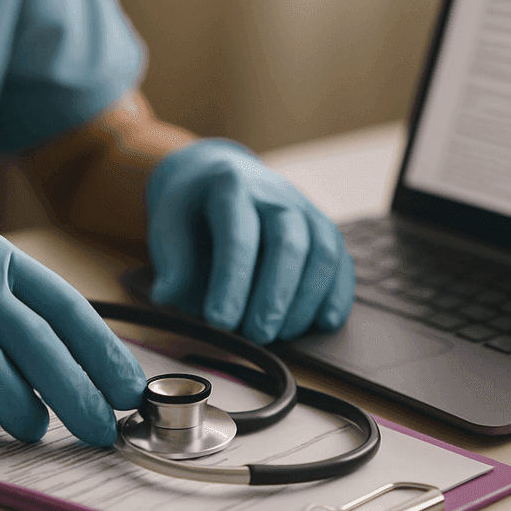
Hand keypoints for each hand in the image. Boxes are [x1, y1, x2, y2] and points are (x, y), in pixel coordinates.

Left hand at [145, 139, 354, 343]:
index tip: (219, 321)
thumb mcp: (169, 221)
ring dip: (307, 300)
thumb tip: (169, 296)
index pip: (238, 236)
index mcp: (232, 187)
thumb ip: (172, 259)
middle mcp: (275, 194)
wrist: (217, 174)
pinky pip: (341, 260)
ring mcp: (304, 208)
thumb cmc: (192, 207)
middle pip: (288, 243)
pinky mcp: (322, 228)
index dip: (231, 281)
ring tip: (283, 335)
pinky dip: (338, 294)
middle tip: (257, 336)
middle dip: (275, 295)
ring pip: (323, 251)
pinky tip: (323, 323)